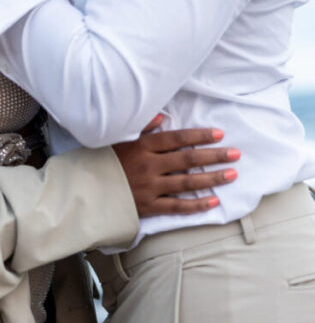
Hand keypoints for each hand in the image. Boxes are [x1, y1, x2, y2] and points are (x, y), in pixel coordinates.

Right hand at [114, 116, 240, 216]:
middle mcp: (150, 165)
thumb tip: (161, 115)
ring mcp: (150, 187)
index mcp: (143, 146)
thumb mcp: (118, 138)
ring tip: (232, 174)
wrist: (86, 190)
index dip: (200, 136)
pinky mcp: (149, 206)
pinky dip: (196, 204)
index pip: (178, 139)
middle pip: (188, 159)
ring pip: (187, 182)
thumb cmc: (103, 161)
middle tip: (235, 153)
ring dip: (211, 178)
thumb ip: (140, 127)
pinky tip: (214, 201)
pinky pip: (177, 206)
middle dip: (214, 155)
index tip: (219, 134)